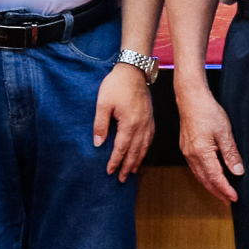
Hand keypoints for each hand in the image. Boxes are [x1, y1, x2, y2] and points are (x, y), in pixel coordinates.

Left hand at [94, 63, 154, 180]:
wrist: (133, 70)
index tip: (110, 171)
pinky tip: (142, 152)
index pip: (121, 148)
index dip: (115, 161)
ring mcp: (148, 121)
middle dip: (128, 166)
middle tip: (122, 179)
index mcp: (129, 123)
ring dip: (138, 160)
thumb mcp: (103, 104)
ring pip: (144, 146)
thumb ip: (101, 125)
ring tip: (133, 171)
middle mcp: (141, 125)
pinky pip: (150, 137)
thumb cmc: (116, 85)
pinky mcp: (150, 116)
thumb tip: (98, 144)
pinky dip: (146, 148)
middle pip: (135, 151)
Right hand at [177, 82, 244, 202]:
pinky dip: (204, 176)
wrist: (191, 99)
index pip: (215, 178)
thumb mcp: (224, 132)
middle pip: (205, 181)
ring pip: (199, 176)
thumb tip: (238, 171)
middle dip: (217, 192)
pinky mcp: (186, 148)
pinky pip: (195, 168)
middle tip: (228, 201)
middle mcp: (192, 156)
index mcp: (202, 154)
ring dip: (210, 186)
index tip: (234, 198)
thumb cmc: (207, 112)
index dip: (225, 190)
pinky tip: (210, 176)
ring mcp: (187, 153)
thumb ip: (231, 153)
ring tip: (221, 193)